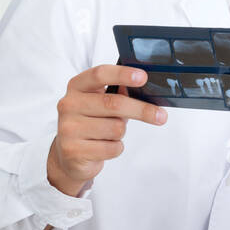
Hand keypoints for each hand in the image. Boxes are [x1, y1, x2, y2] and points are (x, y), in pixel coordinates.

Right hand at [50, 64, 165, 194]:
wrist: (69, 155)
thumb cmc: (92, 122)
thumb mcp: (101, 103)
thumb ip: (117, 93)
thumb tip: (143, 88)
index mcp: (77, 86)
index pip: (100, 74)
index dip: (122, 74)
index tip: (143, 77)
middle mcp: (68, 105)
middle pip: (114, 103)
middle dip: (141, 110)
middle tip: (161, 116)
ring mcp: (68, 128)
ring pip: (116, 128)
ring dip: (121, 132)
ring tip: (110, 134)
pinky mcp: (72, 151)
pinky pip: (112, 148)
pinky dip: (116, 148)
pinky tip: (104, 147)